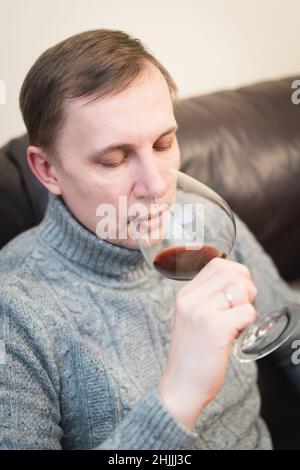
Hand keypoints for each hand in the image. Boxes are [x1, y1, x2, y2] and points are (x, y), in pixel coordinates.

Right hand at [158, 257, 256, 429]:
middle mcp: (190, 299)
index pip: (217, 264)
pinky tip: (236, 333)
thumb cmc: (192, 353)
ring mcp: (201, 313)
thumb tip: (238, 281)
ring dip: (247, 305)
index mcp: (184, 294)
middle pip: (231, 272)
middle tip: (243, 306)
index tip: (239, 292)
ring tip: (237, 321)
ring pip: (241, 289)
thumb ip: (206, 298)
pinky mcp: (215, 328)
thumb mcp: (190, 318)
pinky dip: (248, 321)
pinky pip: (246, 311)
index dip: (237, 273)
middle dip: (247, 286)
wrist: (181, 386)